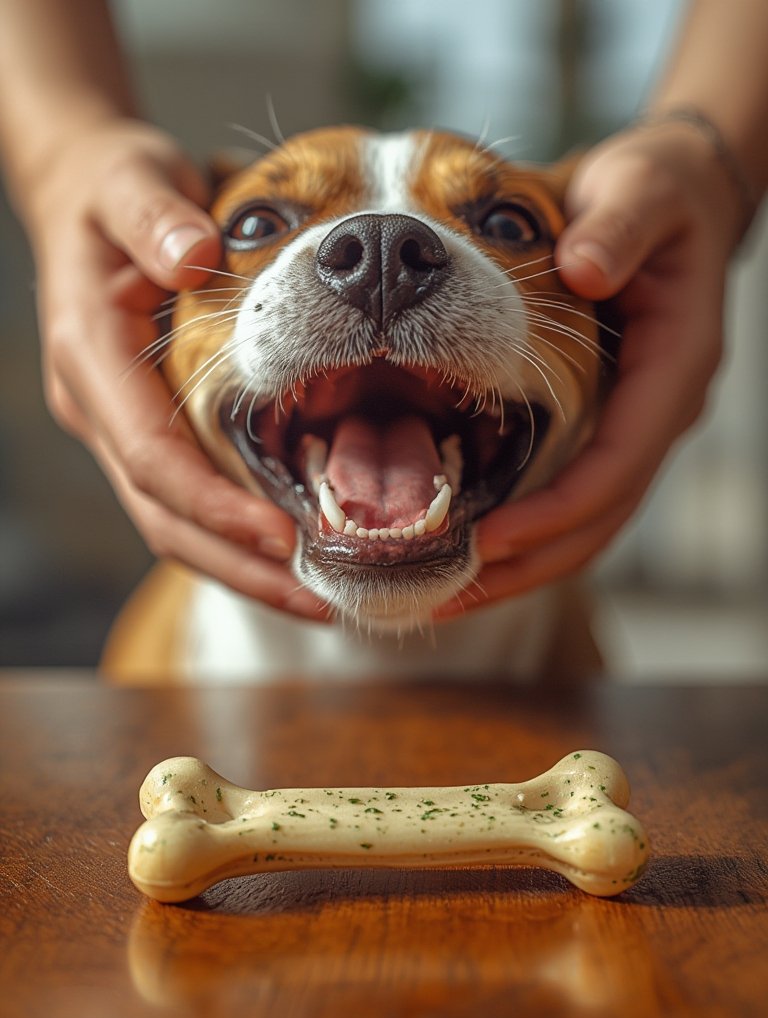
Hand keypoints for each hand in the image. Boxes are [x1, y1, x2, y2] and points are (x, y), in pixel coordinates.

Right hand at [24, 117, 322, 617]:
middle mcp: (100, 409)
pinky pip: (190, 502)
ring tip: (319, 600)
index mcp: (90, 358)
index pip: (152, 457)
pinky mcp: (148, 432)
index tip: (284, 536)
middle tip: (319, 601)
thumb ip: (154, 215)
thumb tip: (191, 254)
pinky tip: (295, 555)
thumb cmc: (112, 189)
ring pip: (175, 525)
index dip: (215, 504)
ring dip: (243, 570)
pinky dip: (239, 538)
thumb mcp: (130, 180)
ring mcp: (121, 428)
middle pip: (164, 517)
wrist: (84, 197)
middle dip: (240, 565)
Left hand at [436, 119, 743, 617]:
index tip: (487, 540)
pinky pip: (568, 497)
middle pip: (600, 519)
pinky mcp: (606, 426)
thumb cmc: (656, 194)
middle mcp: (657, 414)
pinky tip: (470, 546)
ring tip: (449, 593)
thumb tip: (586, 268)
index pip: (617, 466)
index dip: (555, 511)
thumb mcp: (641, 189)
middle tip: (449, 595)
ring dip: (522, 566)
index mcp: (672, 371)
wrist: (676, 198)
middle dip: (528, 564)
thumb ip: (618, 226)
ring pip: (585, 524)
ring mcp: (633, 426)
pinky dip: (523, 531)